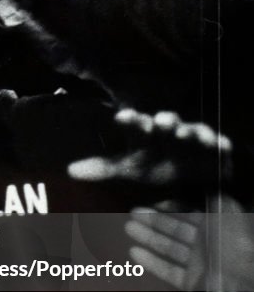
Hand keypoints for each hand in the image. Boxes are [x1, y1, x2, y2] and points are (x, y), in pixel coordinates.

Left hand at [68, 108, 231, 188]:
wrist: (190, 174)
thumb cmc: (155, 167)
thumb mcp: (128, 170)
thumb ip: (102, 169)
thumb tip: (70, 170)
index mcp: (146, 135)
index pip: (135, 124)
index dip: (130, 120)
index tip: (122, 117)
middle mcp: (169, 132)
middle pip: (165, 123)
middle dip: (163, 121)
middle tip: (160, 122)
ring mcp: (193, 139)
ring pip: (191, 131)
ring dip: (189, 131)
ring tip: (183, 133)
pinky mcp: (213, 149)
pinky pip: (218, 145)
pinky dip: (219, 144)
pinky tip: (221, 146)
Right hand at [127, 196, 253, 291]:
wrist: (247, 277)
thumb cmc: (236, 242)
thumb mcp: (227, 213)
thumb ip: (213, 202)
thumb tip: (202, 194)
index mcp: (214, 225)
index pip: (186, 214)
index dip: (168, 209)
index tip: (149, 204)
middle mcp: (204, 243)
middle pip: (174, 229)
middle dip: (153, 221)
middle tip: (131, 214)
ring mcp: (198, 263)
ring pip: (168, 248)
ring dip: (148, 238)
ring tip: (128, 229)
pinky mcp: (192, 282)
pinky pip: (168, 271)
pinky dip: (151, 262)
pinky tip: (134, 253)